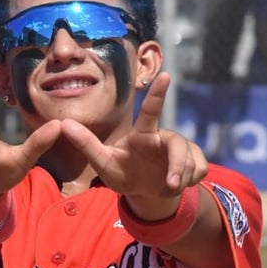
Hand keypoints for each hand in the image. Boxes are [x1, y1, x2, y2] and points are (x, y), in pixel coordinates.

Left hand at [59, 73, 207, 220]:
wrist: (145, 193)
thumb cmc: (123, 174)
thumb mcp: (103, 163)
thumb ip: (86, 144)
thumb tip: (64, 124)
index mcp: (143, 134)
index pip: (151, 111)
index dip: (158, 93)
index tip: (165, 75)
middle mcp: (164, 137)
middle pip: (178, 145)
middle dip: (178, 166)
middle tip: (170, 186)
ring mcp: (182, 148)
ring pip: (191, 161)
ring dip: (181, 179)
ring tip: (167, 188)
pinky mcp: (196, 160)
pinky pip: (202, 169)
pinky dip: (192, 181)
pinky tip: (181, 184)